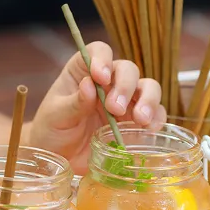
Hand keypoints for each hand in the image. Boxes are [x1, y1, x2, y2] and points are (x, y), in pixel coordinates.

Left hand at [29, 42, 165, 171]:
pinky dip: (157, 119)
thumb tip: (89, 84)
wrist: (60, 158)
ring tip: (140, 119)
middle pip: (127, 70)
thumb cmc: (52, 131)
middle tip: (115, 108)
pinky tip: (150, 129)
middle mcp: (108, 81)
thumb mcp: (56, 116)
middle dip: (125, 86)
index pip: (98, 51)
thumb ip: (74, 102)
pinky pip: (155, 114)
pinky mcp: (135, 121)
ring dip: (147, 100)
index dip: (103, 59)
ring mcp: (125, 101)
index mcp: (83, 71)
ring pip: (147, 88)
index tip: (101, 77)